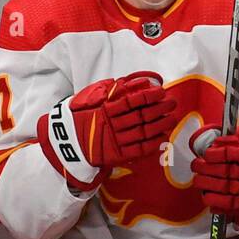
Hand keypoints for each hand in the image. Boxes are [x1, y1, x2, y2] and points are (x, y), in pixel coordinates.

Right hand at [40, 72, 179, 177]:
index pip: (131, 101)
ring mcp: (115, 140)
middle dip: (159, 109)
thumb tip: (134, 83)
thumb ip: (111, 90)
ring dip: (160, 125)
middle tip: (172, 103)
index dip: (148, 96)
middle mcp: (112, 124)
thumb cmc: (80, 116)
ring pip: (143, 132)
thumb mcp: (91, 97)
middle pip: (141, 116)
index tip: (161, 91)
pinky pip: (138, 150)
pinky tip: (162, 138)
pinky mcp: (117, 155)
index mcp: (105, 108)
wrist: (66, 141)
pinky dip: (152, 145)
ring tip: (172, 119)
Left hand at [189, 126, 238, 224]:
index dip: (219, 154)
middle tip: (196, 166)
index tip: (206, 154)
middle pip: (231, 171)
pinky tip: (207, 197)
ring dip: (210, 185)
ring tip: (197, 181)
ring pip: (230, 188)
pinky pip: (234, 204)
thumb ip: (237, 137)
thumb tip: (217, 141)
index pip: (238, 153)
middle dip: (209, 169)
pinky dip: (218, 202)